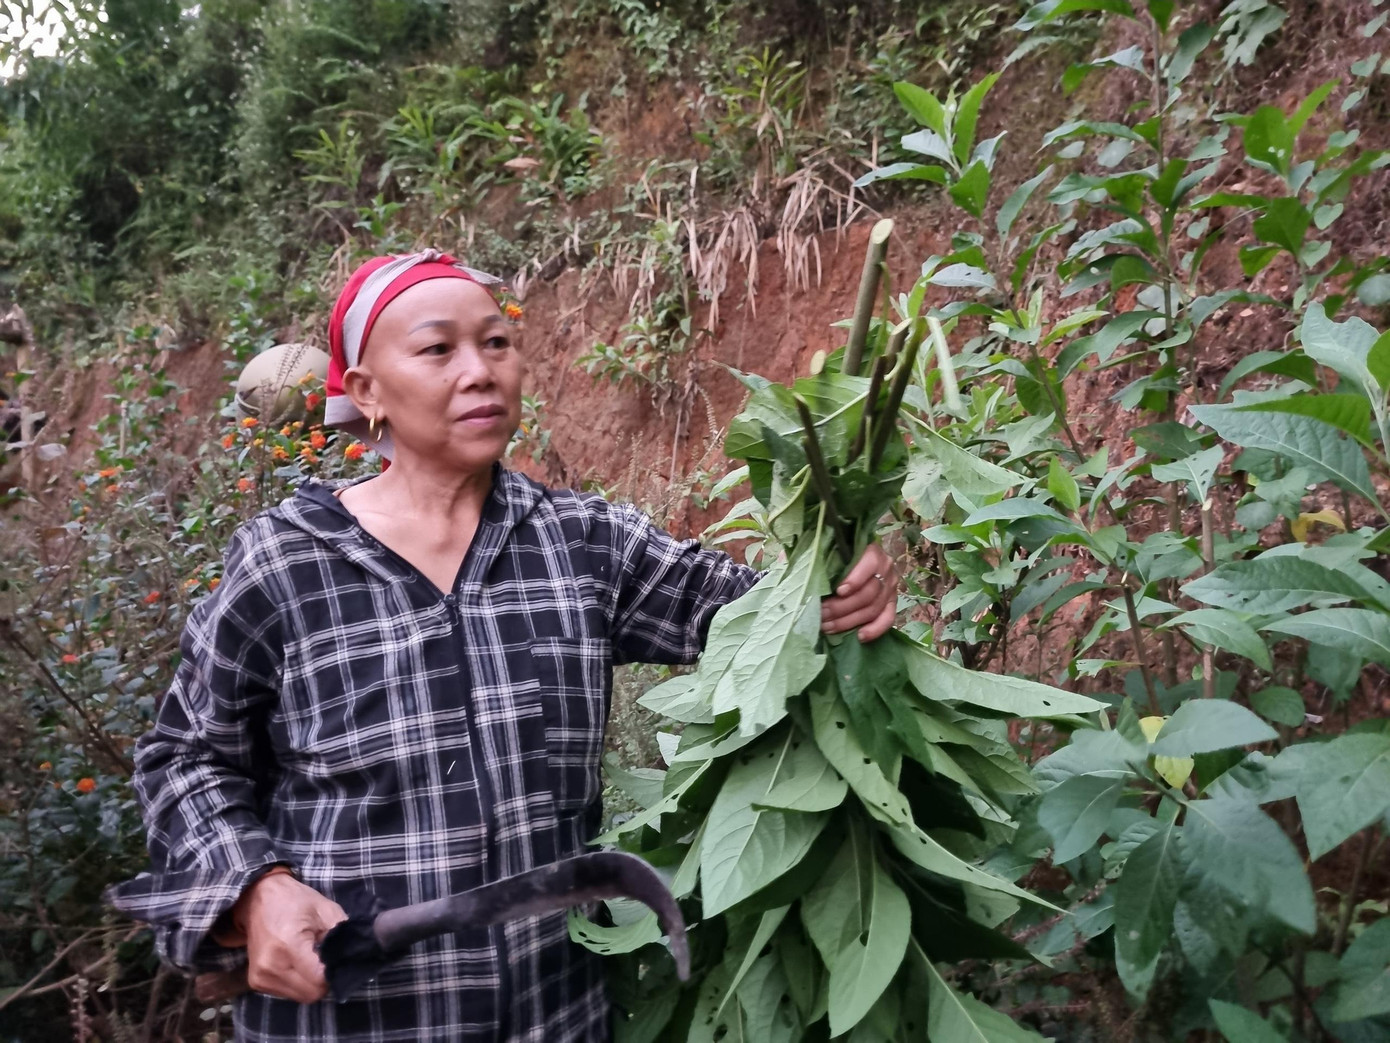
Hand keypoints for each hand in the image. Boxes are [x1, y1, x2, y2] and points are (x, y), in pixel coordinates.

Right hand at [237, 869, 345, 1003]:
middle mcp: (271, 967)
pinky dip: (297, 982)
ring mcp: (260, 977)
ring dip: (310, 982)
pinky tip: (296, 962)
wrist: (257, 899)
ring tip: (309, 957)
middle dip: (323, 980)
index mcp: (289, 947)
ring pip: (300, 997)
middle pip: (311, 994)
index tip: (338, 959)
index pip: (319, 982)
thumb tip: (354, 960)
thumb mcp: (327, 911)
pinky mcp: (255, 982)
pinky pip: (287, 993)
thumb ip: (342, 938)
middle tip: (325, 957)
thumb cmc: (295, 901)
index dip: (334, 973)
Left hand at [821, 543, 897, 641]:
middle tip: (822, 614)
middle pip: (867, 594)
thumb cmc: (841, 553)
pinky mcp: (892, 603)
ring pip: (873, 609)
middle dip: (842, 607)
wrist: (858, 557)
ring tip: (828, 627)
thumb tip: (809, 579)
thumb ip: (827, 561)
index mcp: (873, 552)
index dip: (855, 581)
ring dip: (849, 621)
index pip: (869, 567)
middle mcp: (886, 569)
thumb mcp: (835, 551)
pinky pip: (888, 619)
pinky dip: (875, 630)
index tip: (838, 591)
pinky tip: (860, 636)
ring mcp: (891, 587)